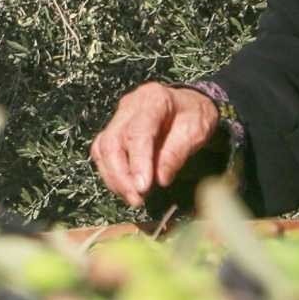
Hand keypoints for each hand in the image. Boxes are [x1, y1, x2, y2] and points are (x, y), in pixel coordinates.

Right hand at [89, 82, 218, 209]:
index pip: (137, 133)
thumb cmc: (195, 114)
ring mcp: (118, 117)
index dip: (137, 162)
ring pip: (102, 149)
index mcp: (153, 100)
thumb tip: (160, 180)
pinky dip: (110, 173)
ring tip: (133, 198)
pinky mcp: (113, 130)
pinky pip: (102, 153)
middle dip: (121, 176)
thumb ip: (176, 153)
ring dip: (114, 178)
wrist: (188, 102)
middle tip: (137, 199)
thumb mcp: (196, 130)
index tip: (142, 188)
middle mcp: (129, 106)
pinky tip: (124, 187)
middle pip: (112, 142)